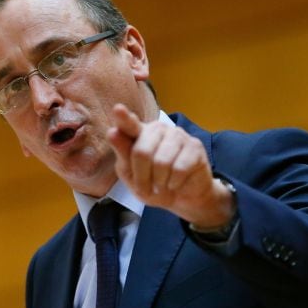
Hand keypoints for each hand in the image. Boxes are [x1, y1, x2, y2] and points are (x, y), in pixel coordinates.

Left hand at [107, 104, 235, 227]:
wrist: (182, 198)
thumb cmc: (153, 184)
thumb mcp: (131, 175)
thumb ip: (123, 153)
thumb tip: (112, 131)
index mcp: (139, 133)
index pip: (129, 125)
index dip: (124, 118)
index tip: (118, 110)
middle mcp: (158, 129)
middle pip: (142, 152)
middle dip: (142, 177)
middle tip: (147, 188)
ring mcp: (178, 135)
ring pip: (161, 162)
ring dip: (159, 182)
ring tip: (162, 185)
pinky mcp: (194, 146)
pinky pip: (179, 169)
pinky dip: (174, 183)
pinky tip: (175, 183)